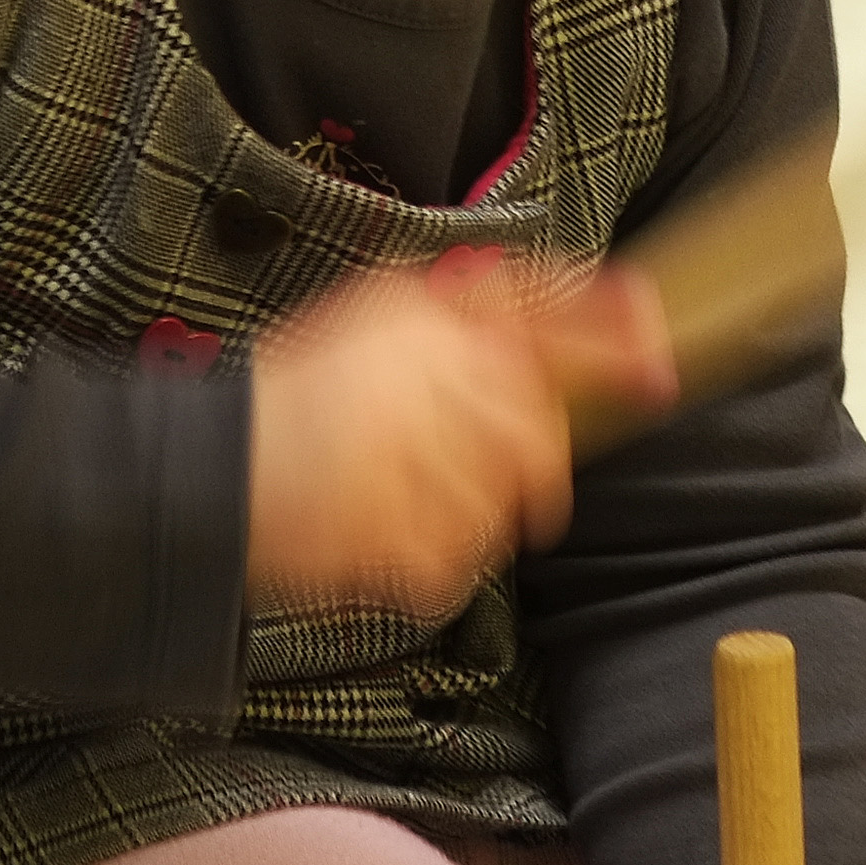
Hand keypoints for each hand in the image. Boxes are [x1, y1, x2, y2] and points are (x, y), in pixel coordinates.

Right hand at [244, 254, 602, 611]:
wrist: (213, 472)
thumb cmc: (294, 391)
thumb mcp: (377, 316)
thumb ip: (473, 311)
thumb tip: (571, 301)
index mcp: (428, 322)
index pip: (546, 321)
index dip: (609, 336)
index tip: (652, 351)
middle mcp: (438, 388)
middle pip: (539, 437)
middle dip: (524, 460)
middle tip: (469, 464)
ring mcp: (428, 473)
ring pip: (501, 507)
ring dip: (465, 507)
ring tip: (392, 489)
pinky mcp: (413, 548)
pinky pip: (460, 562)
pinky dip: (429, 555)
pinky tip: (376, 527)